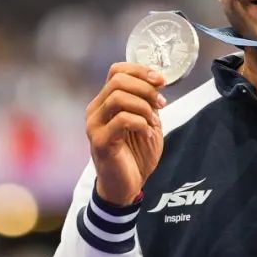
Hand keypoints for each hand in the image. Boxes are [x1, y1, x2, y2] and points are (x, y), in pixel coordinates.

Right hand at [85, 63, 166, 204]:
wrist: (127, 186)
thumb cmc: (136, 155)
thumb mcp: (147, 122)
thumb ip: (148, 102)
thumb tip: (158, 81)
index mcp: (105, 102)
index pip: (117, 71)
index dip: (141, 70)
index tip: (161, 81)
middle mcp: (96, 110)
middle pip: (117, 80)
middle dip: (146, 89)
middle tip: (162, 103)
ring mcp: (95, 125)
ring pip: (118, 98)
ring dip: (144, 107)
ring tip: (154, 122)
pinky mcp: (100, 142)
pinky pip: (121, 120)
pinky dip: (141, 123)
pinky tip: (148, 133)